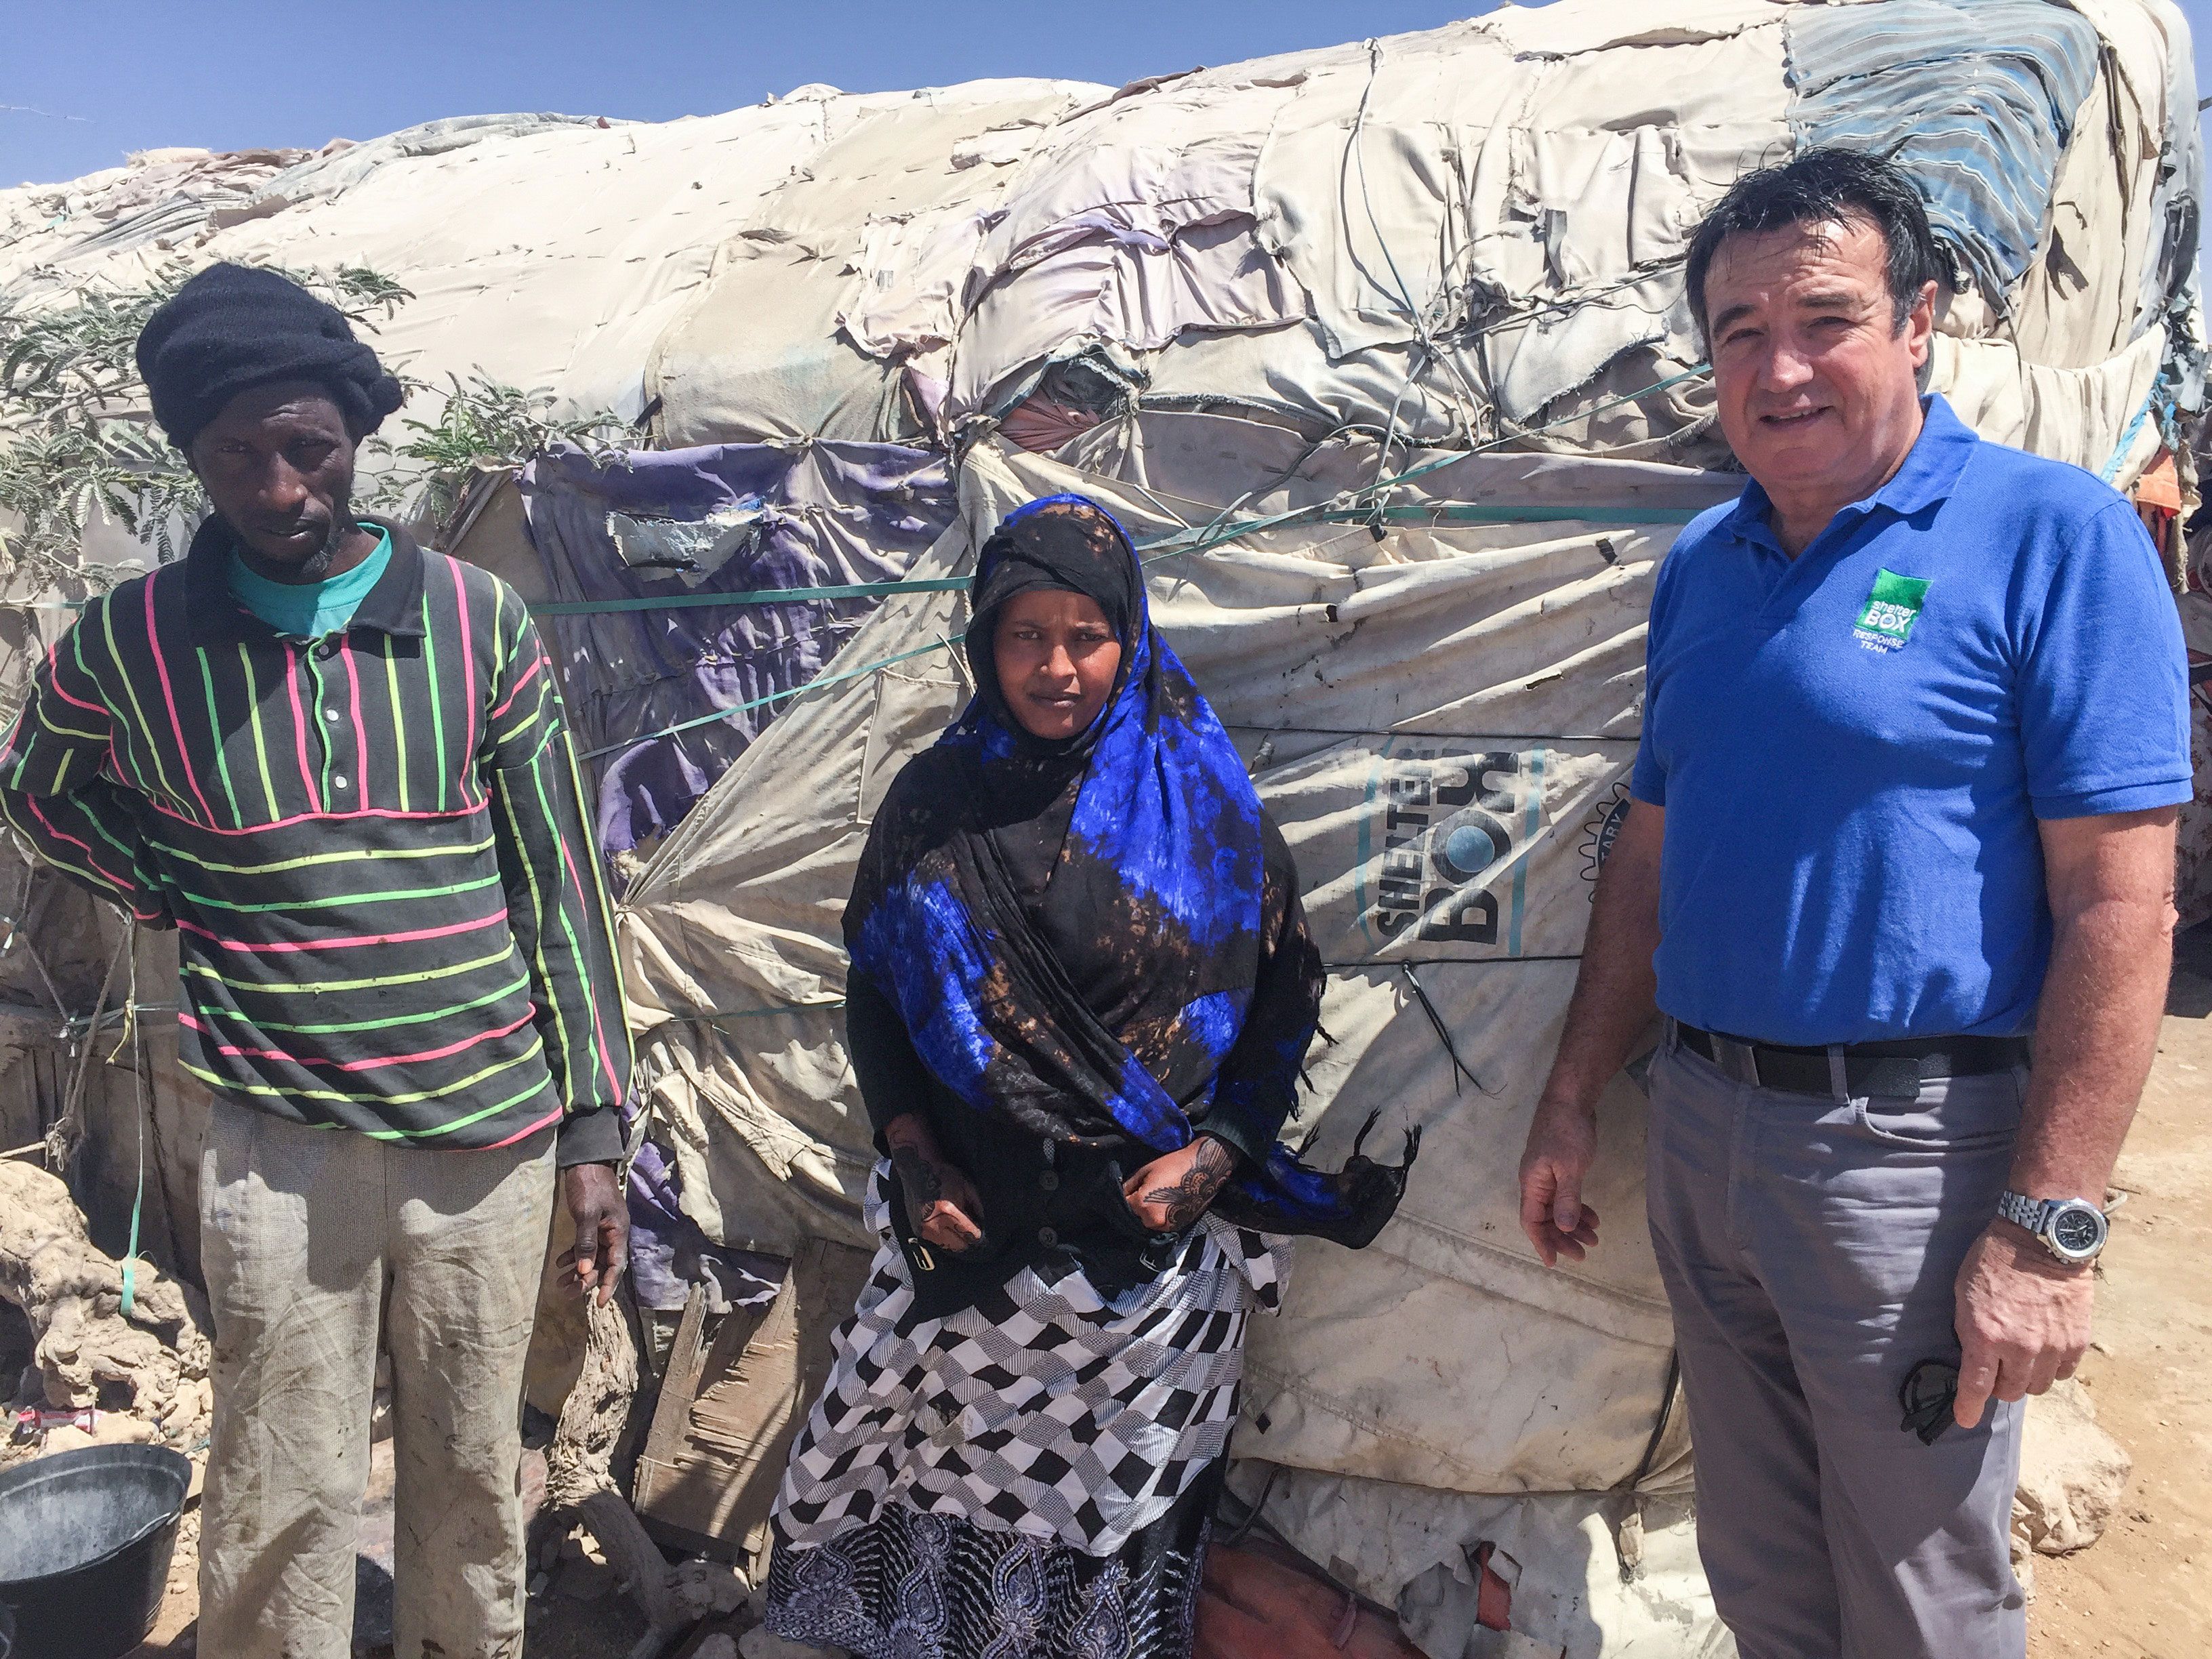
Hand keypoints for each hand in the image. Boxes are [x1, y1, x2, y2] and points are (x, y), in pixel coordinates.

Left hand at [559, 1162, 628, 1306]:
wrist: (586, 1161)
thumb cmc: (589, 1186)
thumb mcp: (586, 1213)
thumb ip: (586, 1242)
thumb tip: (585, 1271)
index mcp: (618, 1231)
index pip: (616, 1264)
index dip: (609, 1285)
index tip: (600, 1303)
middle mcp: (613, 1234)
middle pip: (602, 1264)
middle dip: (586, 1281)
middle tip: (567, 1293)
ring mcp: (603, 1229)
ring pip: (592, 1257)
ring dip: (578, 1271)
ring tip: (559, 1283)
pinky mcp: (592, 1225)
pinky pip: (584, 1246)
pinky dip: (573, 1255)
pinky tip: (559, 1263)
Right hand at [888, 1136, 985, 1253]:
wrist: (917, 1170)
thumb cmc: (943, 1175)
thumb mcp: (966, 1186)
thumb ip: (977, 1206)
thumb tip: (985, 1224)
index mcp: (949, 1212)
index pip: (970, 1235)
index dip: (980, 1235)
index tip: (983, 1231)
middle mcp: (935, 1224)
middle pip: (960, 1245)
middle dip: (969, 1239)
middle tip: (972, 1229)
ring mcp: (925, 1230)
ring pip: (949, 1247)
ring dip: (957, 1241)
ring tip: (960, 1228)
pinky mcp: (918, 1231)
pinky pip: (937, 1244)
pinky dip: (945, 1240)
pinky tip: (948, 1229)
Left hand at [1123, 1135, 1236, 1231]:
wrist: (1204, 1170)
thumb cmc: (1174, 1165)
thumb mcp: (1146, 1170)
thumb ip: (1129, 1185)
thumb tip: (1119, 1192)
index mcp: (1142, 1204)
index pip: (1123, 1206)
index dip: (1125, 1197)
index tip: (1130, 1190)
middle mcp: (1153, 1219)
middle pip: (1135, 1217)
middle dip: (1135, 1207)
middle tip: (1144, 1192)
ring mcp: (1166, 1225)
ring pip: (1147, 1222)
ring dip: (1147, 1214)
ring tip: (1157, 1197)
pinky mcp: (1178, 1227)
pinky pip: (1161, 1225)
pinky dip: (1159, 1217)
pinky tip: (1165, 1204)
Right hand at [1518, 1097, 1602, 1265]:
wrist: (1570, 1100)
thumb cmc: (1567, 1133)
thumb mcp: (1569, 1168)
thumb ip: (1567, 1199)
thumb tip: (1565, 1229)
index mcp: (1532, 1184)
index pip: (1531, 1221)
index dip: (1542, 1243)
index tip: (1554, 1262)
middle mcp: (1536, 1183)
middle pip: (1545, 1219)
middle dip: (1563, 1238)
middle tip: (1584, 1253)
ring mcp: (1548, 1176)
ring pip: (1557, 1210)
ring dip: (1573, 1226)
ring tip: (1595, 1238)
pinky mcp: (1560, 1170)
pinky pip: (1566, 1197)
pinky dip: (1578, 1209)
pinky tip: (1593, 1217)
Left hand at [1951, 1220, 2094, 1428]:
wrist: (2041, 1240)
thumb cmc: (1993, 1261)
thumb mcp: (1964, 1293)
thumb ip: (1968, 1330)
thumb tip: (1975, 1358)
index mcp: (1985, 1335)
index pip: (1976, 1386)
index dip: (1968, 1408)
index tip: (1965, 1419)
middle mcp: (2019, 1348)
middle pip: (2010, 1392)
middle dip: (2000, 1384)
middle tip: (1998, 1368)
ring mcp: (2051, 1347)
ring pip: (2038, 1386)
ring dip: (2027, 1377)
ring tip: (2023, 1356)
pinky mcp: (2077, 1342)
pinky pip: (2063, 1373)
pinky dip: (2052, 1368)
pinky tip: (2045, 1350)